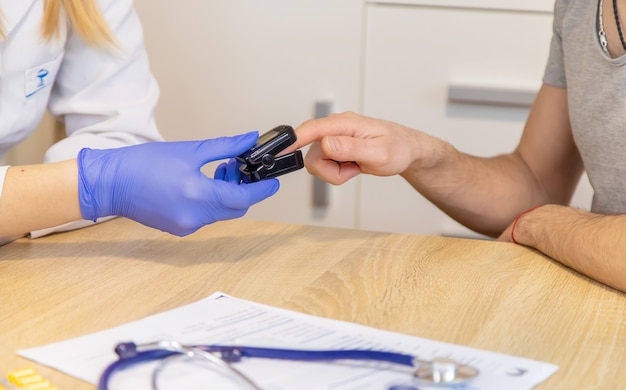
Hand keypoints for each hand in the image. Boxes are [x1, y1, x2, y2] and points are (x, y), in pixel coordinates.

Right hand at [77, 132, 278, 235]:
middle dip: (243, 189)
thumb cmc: (143, 164)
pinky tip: (201, 185)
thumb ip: (224, 147)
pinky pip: (205, 217)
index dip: (263, 190)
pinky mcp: (178, 229)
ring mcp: (187, 226)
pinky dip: (211, 203)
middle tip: (237, 167)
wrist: (110, 183)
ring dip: (226, 195)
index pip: (244, 198)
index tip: (274, 182)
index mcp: (199, 195)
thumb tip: (248, 139)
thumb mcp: (190, 150)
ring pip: (221, 213)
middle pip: (235, 208)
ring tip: (216, 171)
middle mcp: (195, 216)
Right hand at [291, 112, 422, 184]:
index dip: (293, 140)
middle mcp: (336, 128)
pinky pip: (325, 165)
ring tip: (355, 167)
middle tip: (352, 169)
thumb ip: (350, 148)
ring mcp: (334, 139)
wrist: (406, 151)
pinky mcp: (335, 148)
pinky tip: (353, 167)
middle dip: (329, 169)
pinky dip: (338, 172)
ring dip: (334, 172)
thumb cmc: (398, 149)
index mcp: (345, 123)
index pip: (312, 129)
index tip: (279, 150)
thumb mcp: (378, 153)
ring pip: (317, 162)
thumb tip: (326, 144)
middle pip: (312, 153)